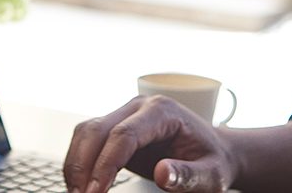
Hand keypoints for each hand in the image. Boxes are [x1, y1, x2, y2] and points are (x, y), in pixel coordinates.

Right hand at [64, 95, 236, 192]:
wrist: (214, 150)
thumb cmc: (213, 160)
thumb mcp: (211, 175)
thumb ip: (188, 175)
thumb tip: (162, 174)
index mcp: (162, 112)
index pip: (124, 135)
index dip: (105, 165)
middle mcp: (139, 107)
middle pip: (97, 130)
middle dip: (83, 166)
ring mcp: (125, 114)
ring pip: (86, 132)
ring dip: (76, 164)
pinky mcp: (117, 128)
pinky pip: (89, 140)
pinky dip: (80, 162)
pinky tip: (82, 183)